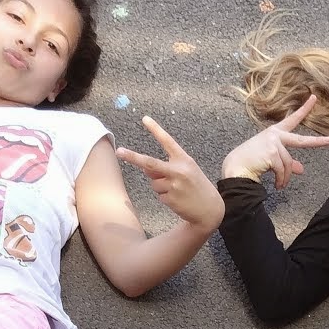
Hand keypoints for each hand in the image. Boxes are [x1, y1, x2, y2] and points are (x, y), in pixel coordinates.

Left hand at [116, 117, 225, 232]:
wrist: (210, 209)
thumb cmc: (196, 187)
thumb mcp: (187, 171)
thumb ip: (166, 167)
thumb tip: (145, 167)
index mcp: (184, 160)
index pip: (168, 141)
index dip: (156, 129)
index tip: (144, 119)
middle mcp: (178, 171)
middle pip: (150, 163)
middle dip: (132, 157)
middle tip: (118, 151)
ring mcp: (174, 185)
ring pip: (154, 183)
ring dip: (161, 186)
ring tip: (177, 190)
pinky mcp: (170, 199)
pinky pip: (159, 195)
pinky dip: (165, 197)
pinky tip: (178, 200)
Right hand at [220, 95, 328, 187]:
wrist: (236, 168)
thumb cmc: (250, 161)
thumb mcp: (270, 159)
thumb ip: (287, 162)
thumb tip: (300, 169)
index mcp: (274, 133)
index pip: (292, 119)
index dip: (304, 109)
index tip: (314, 98)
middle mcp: (275, 135)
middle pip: (300, 140)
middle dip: (316, 141)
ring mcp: (273, 143)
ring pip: (288, 164)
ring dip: (285, 177)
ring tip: (280, 185)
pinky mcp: (272, 153)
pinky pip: (283, 170)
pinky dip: (281, 180)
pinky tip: (277, 185)